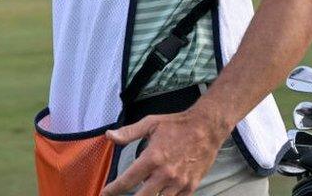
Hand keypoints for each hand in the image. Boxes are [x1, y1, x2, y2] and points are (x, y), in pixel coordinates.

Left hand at [101, 110, 225, 195]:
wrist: (207, 128)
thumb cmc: (177, 125)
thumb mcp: (150, 123)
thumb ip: (128, 132)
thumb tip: (109, 136)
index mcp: (152, 158)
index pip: (127, 180)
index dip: (113, 190)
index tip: (104, 193)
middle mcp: (165, 174)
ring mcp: (179, 182)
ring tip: (141, 192)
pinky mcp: (191, 186)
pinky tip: (160, 192)